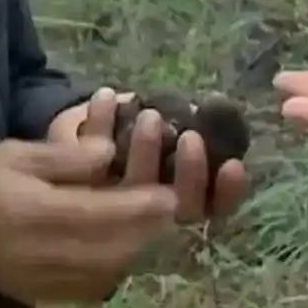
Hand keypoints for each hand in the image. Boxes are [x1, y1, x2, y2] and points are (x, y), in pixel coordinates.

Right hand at [0, 137, 176, 303]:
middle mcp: (45, 252)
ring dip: (133, 247)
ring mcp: (46, 279)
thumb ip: (64, 156)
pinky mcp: (46, 293)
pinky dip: (113, 266)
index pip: (99, 212)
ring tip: (149, 223)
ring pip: (107, 270)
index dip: (137, 205)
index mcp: (35, 212)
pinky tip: (121, 246)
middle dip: (145, 228)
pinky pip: (92, 285)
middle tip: (168, 205)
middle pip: (111, 247)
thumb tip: (109, 152)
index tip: (166, 193)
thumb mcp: (16, 154)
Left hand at [55, 88, 250, 223]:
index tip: (235, 165)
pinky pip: (85, 160)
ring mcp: (109, 203)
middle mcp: (146, 211)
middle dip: (190, 174)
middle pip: (177, 208)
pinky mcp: (72, 183)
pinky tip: (105, 95)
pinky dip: (99, 125)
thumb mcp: (166, 127)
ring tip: (149, 115)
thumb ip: (185, 123)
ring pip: (132, 194)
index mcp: (176, 200)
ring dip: (146, 153)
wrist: (78, 128)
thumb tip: (204, 109)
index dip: (227, 193)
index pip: (210, 207)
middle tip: (191, 136)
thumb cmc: (133, 129)